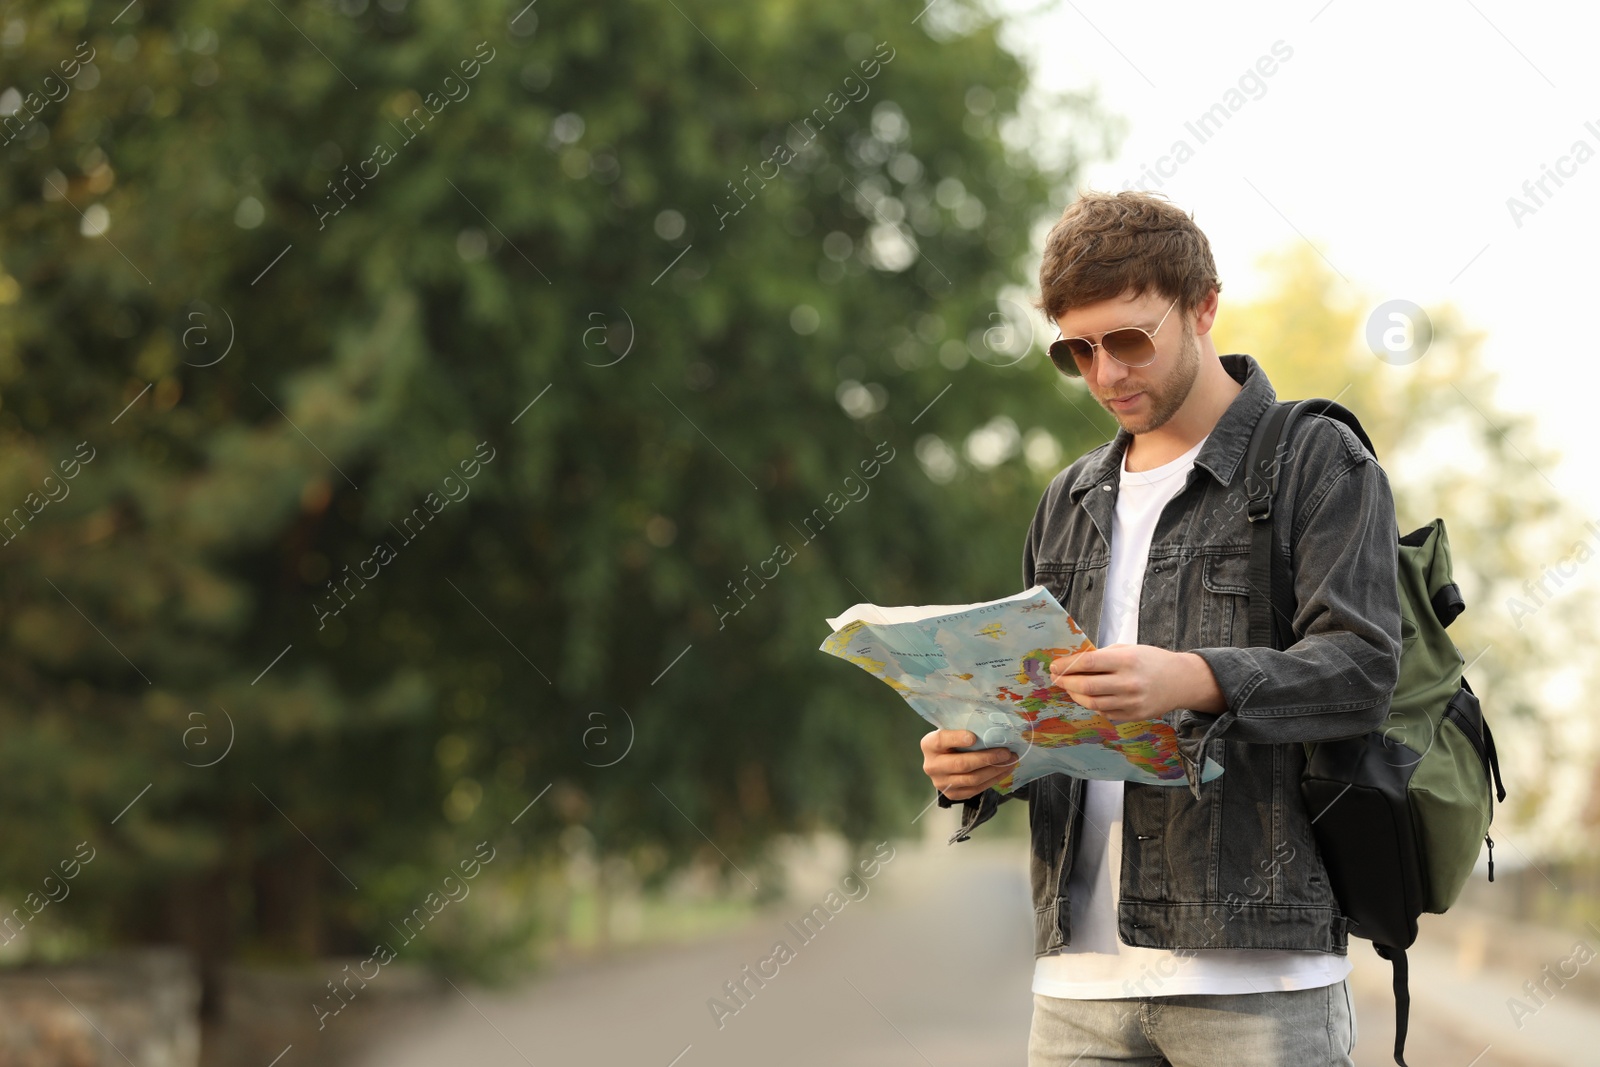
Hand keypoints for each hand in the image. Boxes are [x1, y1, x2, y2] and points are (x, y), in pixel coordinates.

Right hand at [920, 729, 1017, 801]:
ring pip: (972, 779)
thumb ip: (965, 729)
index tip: (974, 737)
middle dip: (987, 758)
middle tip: (1006, 752)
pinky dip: (993, 780)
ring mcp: (941, 783)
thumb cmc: (952, 742)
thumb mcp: (952, 731)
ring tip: (1010, 762)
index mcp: (929, 745)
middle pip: (961, 764)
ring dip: (995, 770)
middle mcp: (931, 766)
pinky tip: (1004, 771)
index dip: (958, 739)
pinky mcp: (952, 794)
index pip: (942, 740)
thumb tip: (993, 728)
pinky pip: (976, 789)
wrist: (944, 763)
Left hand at [1048, 645, 1225, 722]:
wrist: (1180, 681)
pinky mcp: (1133, 716)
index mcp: (1126, 660)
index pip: (1088, 663)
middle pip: (1086, 687)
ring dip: (1075, 696)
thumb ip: (1102, 656)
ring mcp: (1131, 703)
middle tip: (1056, 678)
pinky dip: (1093, 705)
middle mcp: (1128, 683)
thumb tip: (1072, 664)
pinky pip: (1104, 712)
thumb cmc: (1151, 660)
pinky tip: (1089, 697)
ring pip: (1092, 703)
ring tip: (1070, 688)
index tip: (1054, 666)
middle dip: (1066, 683)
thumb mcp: (1128, 649)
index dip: (1066, 665)